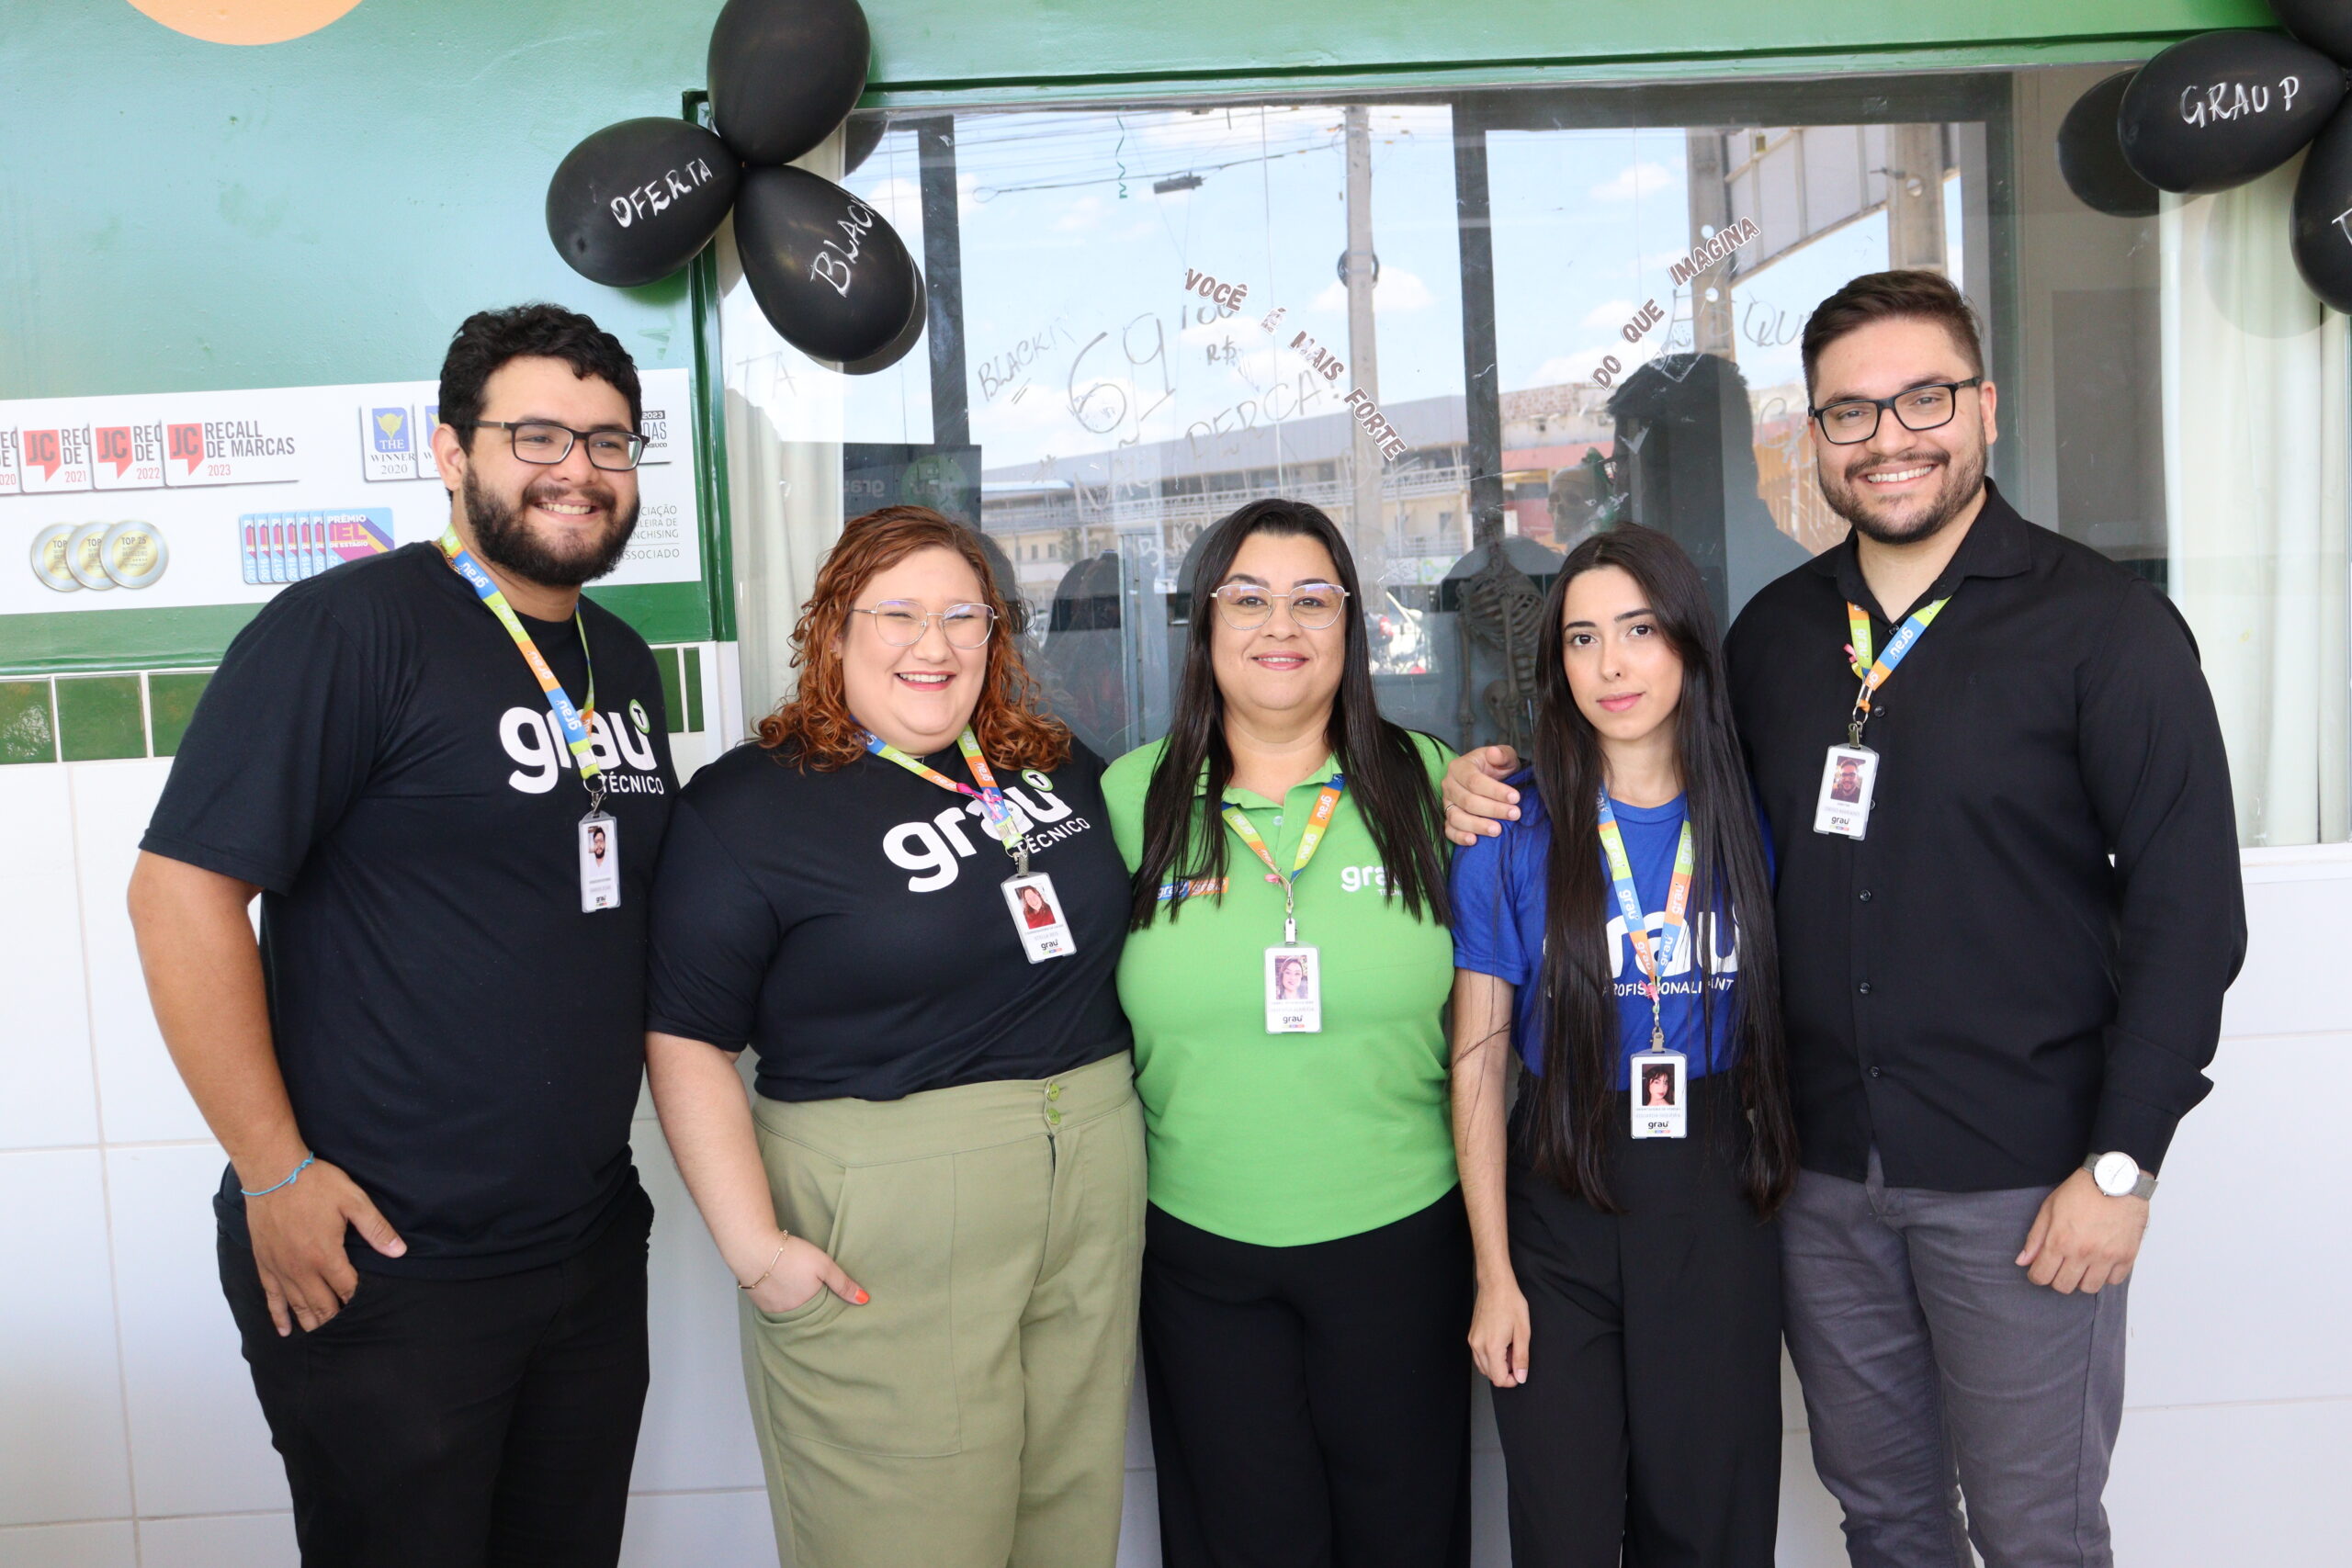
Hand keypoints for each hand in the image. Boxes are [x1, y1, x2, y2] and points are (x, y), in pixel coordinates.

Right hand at [242, 1157, 404, 1335]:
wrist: (272, 1173)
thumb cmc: (314, 1183)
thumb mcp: (353, 1201)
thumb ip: (376, 1228)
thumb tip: (398, 1251)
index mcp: (326, 1256)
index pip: (347, 1290)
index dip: (358, 1301)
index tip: (368, 1308)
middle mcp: (301, 1269)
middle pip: (322, 1305)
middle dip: (337, 1316)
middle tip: (349, 1326)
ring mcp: (281, 1269)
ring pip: (298, 1306)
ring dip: (311, 1321)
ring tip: (323, 1332)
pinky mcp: (264, 1264)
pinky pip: (271, 1298)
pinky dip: (279, 1316)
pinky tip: (284, 1330)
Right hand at [743, 1233, 867, 1315]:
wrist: (753, 1248)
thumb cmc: (790, 1254)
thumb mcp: (824, 1265)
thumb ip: (843, 1284)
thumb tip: (864, 1300)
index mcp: (806, 1307)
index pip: (821, 1313)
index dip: (825, 1303)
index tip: (828, 1296)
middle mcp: (788, 1313)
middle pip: (803, 1312)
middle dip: (809, 1304)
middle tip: (809, 1287)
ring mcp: (770, 1308)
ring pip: (787, 1309)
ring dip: (792, 1300)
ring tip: (795, 1283)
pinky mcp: (757, 1300)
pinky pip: (772, 1304)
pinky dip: (777, 1296)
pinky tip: (780, 1283)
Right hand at [1443, 746, 1522, 845]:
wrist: (1490, 778)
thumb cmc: (1497, 768)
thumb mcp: (1504, 757)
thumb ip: (1502, 754)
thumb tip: (1494, 753)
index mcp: (1460, 767)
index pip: (1474, 780)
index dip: (1495, 791)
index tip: (1516, 797)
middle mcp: (1449, 785)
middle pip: (1468, 801)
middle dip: (1493, 809)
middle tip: (1514, 814)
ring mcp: (1447, 803)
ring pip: (1457, 817)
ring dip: (1477, 825)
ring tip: (1497, 830)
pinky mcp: (1448, 818)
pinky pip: (1449, 830)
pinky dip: (1459, 837)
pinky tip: (1474, 840)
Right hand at [1467, 1276, 1531, 1387]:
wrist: (1495, 1284)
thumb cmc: (1510, 1303)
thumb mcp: (1523, 1331)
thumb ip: (1521, 1357)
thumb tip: (1521, 1377)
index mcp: (1492, 1347)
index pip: (1499, 1379)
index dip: (1512, 1380)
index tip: (1520, 1371)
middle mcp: (1478, 1346)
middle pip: (1490, 1375)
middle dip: (1505, 1372)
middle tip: (1516, 1356)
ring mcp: (1473, 1340)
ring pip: (1483, 1367)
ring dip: (1497, 1365)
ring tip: (1509, 1348)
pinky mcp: (1471, 1335)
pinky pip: (1479, 1356)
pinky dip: (1490, 1357)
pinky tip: (1501, 1343)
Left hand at [2016, 1168, 2147, 1293]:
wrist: (2117, 1179)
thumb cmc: (2082, 1190)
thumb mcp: (2049, 1208)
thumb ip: (2035, 1238)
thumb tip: (2022, 1262)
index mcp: (2059, 1241)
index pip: (2041, 1276)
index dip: (2036, 1275)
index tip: (2039, 1270)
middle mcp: (2083, 1253)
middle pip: (2064, 1287)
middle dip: (2057, 1279)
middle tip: (2060, 1266)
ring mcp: (2107, 1257)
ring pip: (2089, 1288)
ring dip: (2082, 1279)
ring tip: (2081, 1264)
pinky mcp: (2127, 1256)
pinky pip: (2114, 1281)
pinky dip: (2106, 1275)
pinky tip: (2101, 1261)